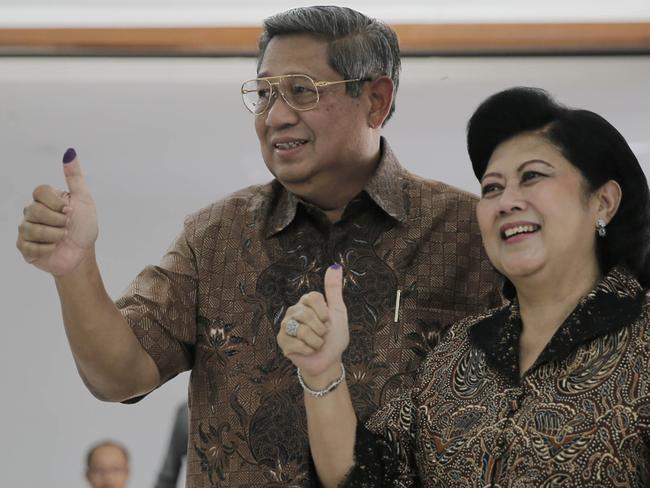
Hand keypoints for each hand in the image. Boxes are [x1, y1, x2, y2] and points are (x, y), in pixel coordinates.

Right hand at [16, 148, 97, 275]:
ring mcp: (26, 229)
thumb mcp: (84, 200)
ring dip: (54, 236)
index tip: (70, 210)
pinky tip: (54, 248)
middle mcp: (32, 211)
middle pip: (35, 210)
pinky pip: (28, 245)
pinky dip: (47, 249)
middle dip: (58, 221)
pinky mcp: (24, 247)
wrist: (83, 254)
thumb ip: (75, 177)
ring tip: (62, 238)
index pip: (39, 191)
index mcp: (46, 199)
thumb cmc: (85, 227)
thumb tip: (69, 152)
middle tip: (67, 226)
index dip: (56, 203)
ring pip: (32, 229)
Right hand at [278, 264, 348, 379]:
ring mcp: (285, 326)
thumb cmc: (334, 336)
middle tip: (322, 334)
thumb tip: (335, 266)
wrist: (329, 360)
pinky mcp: (282, 341)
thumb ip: (334, 289)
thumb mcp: (338, 311)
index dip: (324, 312)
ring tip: (316, 343)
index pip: (313, 297)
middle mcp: (293, 311)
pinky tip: (308, 351)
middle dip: (321, 329)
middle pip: (307, 315)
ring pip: (303, 330)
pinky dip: (309, 350)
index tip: (327, 319)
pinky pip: (297, 343)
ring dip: (316, 341)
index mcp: (306, 302)